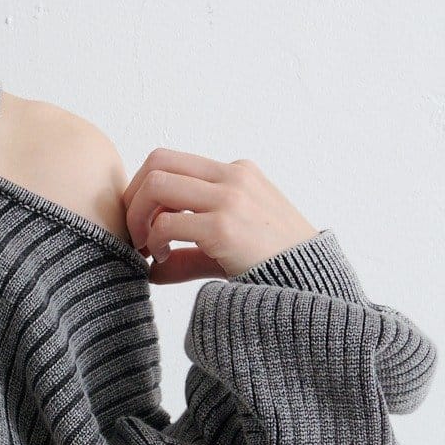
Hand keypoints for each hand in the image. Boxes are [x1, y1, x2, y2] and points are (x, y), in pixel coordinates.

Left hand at [121, 146, 319, 282]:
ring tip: (147, 247)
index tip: (141, 223)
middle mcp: (233, 176)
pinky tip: (162, 261)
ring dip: (138, 217)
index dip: (144, 189)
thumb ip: (188, 253)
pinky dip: (155, 242)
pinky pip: (166, 223)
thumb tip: (151, 271)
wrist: (311, 284)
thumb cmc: (272, 265)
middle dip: (133, 197)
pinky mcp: (224, 226)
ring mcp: (230, 198)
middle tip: (134, 233)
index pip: (171, 160)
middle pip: (157, 161)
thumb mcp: (228, 247)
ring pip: (156, 184)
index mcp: (236, 173)